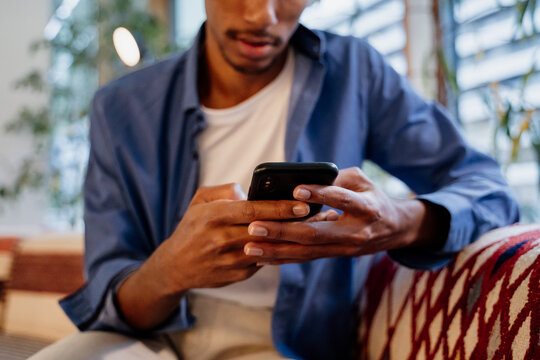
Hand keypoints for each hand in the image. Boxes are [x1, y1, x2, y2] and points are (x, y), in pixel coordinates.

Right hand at [147, 183, 310, 293]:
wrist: (175, 266)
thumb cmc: (191, 228)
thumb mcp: (199, 201)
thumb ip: (224, 190)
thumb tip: (250, 192)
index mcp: (212, 217)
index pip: (251, 210)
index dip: (278, 208)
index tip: (300, 205)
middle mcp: (220, 239)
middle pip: (264, 230)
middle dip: (292, 223)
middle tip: (317, 216)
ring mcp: (228, 260)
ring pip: (267, 248)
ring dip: (289, 239)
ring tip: (311, 228)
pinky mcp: (236, 275)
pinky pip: (262, 261)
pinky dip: (277, 251)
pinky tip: (291, 244)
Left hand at [243, 167, 445, 264]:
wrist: (394, 229)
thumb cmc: (372, 197)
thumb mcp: (362, 180)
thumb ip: (336, 177)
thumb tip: (304, 177)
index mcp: (366, 207)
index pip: (341, 199)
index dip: (319, 194)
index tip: (295, 190)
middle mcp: (354, 232)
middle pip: (315, 234)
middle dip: (282, 231)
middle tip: (255, 226)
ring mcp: (344, 248)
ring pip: (306, 251)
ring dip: (276, 250)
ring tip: (250, 246)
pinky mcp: (334, 255)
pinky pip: (306, 258)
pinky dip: (283, 258)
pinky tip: (261, 257)